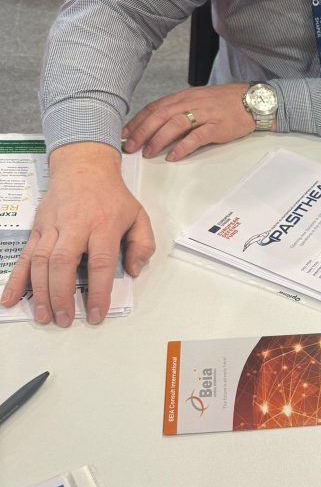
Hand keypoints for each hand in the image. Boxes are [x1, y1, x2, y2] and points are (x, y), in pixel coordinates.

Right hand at [0, 143, 154, 326]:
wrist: (83, 166)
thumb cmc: (112, 196)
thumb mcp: (138, 215)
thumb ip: (143, 244)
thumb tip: (134, 271)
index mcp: (103, 225)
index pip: (100, 262)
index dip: (98, 291)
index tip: (96, 314)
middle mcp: (75, 226)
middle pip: (64, 262)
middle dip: (62, 294)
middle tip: (65, 320)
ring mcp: (53, 227)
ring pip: (41, 260)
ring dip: (40, 291)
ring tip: (44, 316)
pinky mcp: (37, 228)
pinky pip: (25, 255)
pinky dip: (16, 278)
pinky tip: (10, 299)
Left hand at [123, 83, 257, 160]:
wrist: (251, 101)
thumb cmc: (223, 103)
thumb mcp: (197, 101)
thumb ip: (178, 110)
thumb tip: (156, 125)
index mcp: (183, 97)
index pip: (154, 107)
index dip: (137, 121)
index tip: (124, 134)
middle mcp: (191, 103)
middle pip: (160, 115)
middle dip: (142, 131)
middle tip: (130, 147)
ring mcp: (204, 114)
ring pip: (175, 124)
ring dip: (158, 139)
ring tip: (147, 152)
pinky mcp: (217, 127)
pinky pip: (196, 137)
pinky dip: (182, 147)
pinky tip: (172, 156)